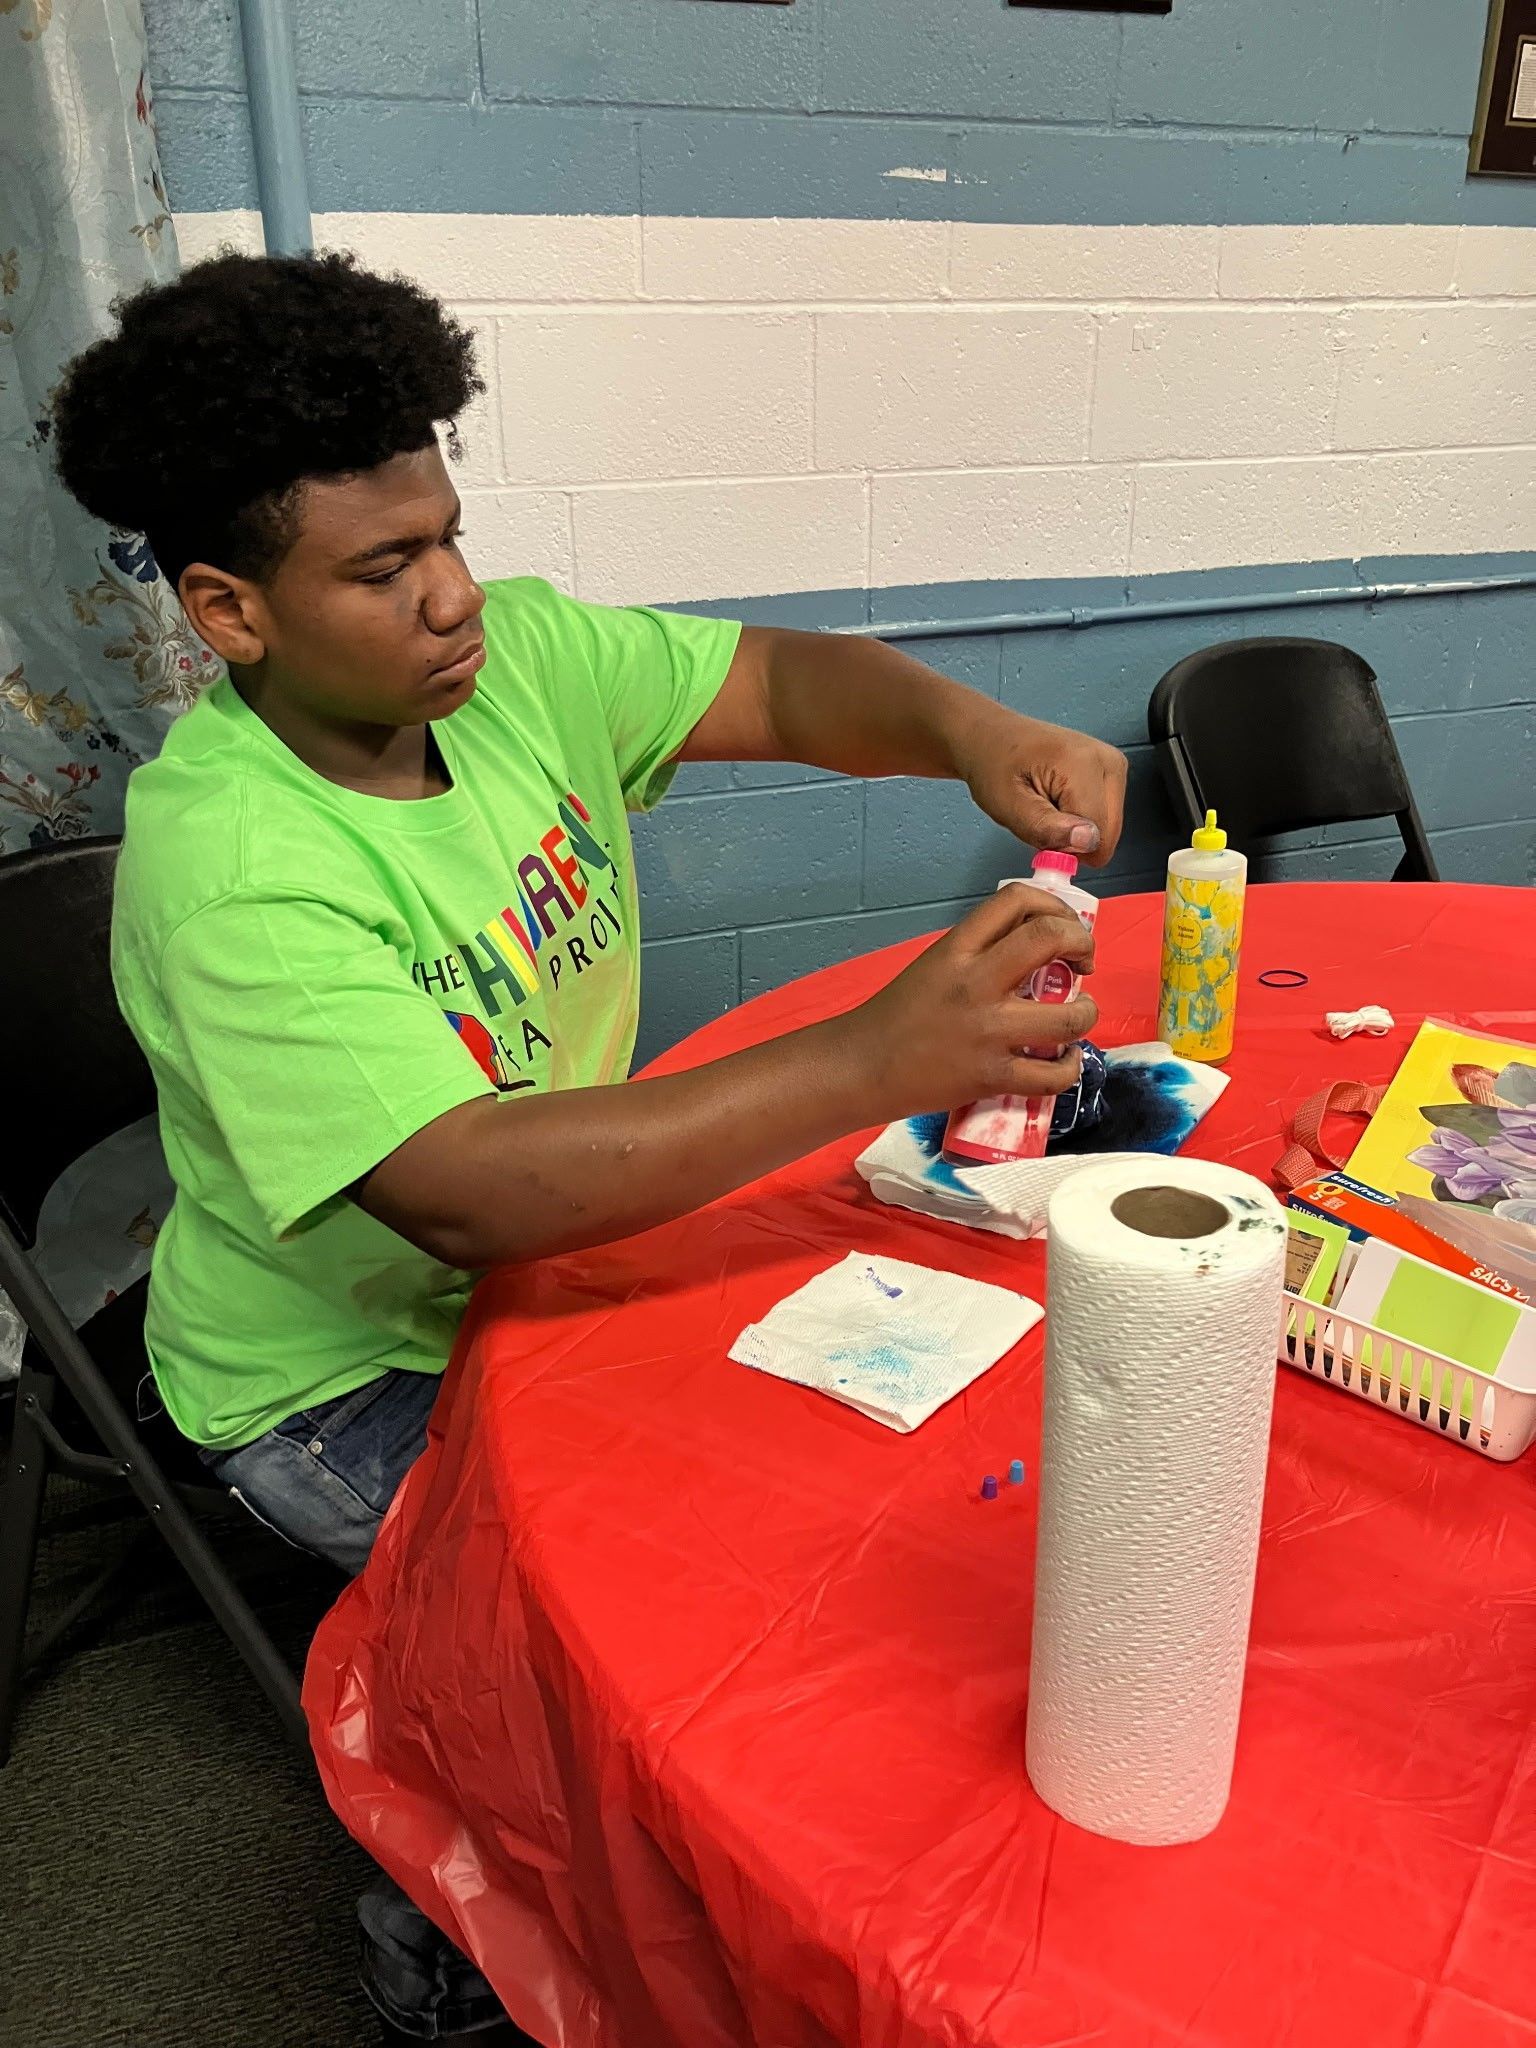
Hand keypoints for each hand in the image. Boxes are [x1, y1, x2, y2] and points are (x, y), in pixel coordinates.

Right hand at [843, 883, 1097, 1122]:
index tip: (1063, 927)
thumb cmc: (899, 1015)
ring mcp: (987, 1032)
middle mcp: (975, 982)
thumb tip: (1039, 943)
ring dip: (1087, 1013)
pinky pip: (1053, 1075)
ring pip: (1068, 1016)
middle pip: (1050, 939)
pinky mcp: (992, 1077)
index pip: (1016, 900)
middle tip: (1083, 961)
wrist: (863, 1067)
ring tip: (1078, 1014)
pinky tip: (1062, 1061)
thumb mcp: (936, 964)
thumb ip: (981, 950)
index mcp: (957, 948)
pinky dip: (1069, 1067)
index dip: (1055, 905)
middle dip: (1082, 944)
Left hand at [954, 705, 1127, 866]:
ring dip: (1076, 830)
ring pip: (1108, 827)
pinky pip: (1105, 815)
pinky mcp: (1112, 771)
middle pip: (1108, 831)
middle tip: (1041, 818)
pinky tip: (1058, 803)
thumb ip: (1046, 828)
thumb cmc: (994, 765)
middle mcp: (1107, 760)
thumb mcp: (1008, 806)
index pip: (1097, 834)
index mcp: (1083, 763)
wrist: (992, 738)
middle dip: (1074, 840)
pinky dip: (1081, 819)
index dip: (1066, 848)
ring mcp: (1113, 764)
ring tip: (1047, 807)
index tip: (1039, 832)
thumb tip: (1088, 842)